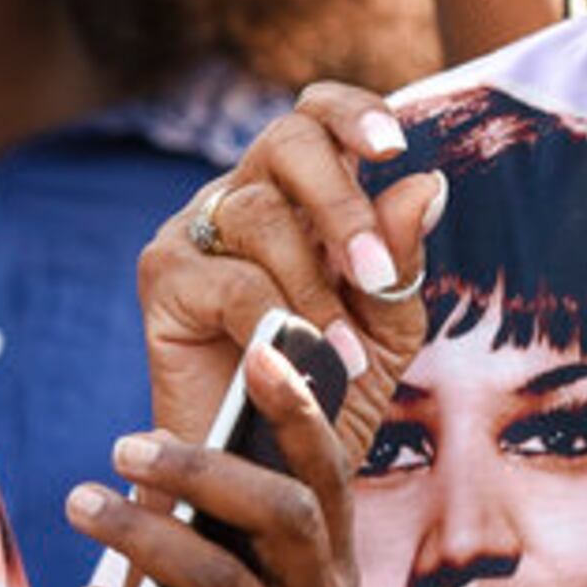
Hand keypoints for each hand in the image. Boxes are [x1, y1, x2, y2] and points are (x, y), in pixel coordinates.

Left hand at [69, 319, 361, 586]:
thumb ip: (233, 549)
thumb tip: (159, 463)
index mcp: (329, 577)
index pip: (328, 479)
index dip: (301, 414)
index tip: (265, 354)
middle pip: (279, 513)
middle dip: (199, 468)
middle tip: (123, 444)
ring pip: (217, 578)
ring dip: (139, 533)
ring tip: (81, 505)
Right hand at [140, 83, 441, 457]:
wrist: (268, 473)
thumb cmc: (329, 392)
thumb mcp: (386, 327)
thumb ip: (400, 259)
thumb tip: (424, 183)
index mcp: (299, 192)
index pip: (317, 114)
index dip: (352, 113)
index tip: (394, 147)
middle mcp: (242, 196)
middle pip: (288, 141)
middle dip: (342, 206)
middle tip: (375, 276)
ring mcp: (196, 231)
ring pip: (263, 217)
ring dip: (315, 291)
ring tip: (345, 357)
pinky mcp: (163, 278)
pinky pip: (231, 280)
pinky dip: (276, 323)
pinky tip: (303, 363)